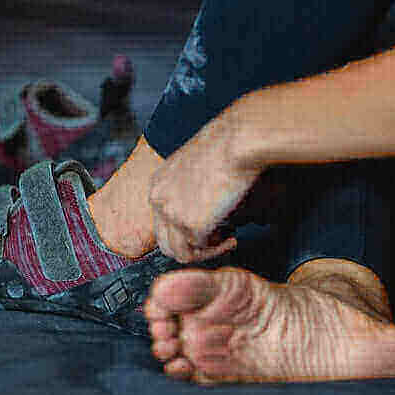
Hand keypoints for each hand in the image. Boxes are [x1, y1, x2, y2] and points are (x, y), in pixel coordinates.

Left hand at [148, 111, 261, 262]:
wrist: (237, 141)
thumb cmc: (225, 146)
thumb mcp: (195, 167)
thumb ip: (189, 191)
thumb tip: (203, 215)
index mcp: (158, 185)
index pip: (162, 223)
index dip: (186, 231)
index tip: (209, 226)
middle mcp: (159, 201)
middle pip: (166, 244)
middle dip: (192, 248)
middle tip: (217, 241)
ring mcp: (173, 215)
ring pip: (181, 253)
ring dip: (206, 253)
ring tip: (228, 240)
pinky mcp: (192, 225)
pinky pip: (203, 249)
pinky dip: (219, 248)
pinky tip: (233, 236)